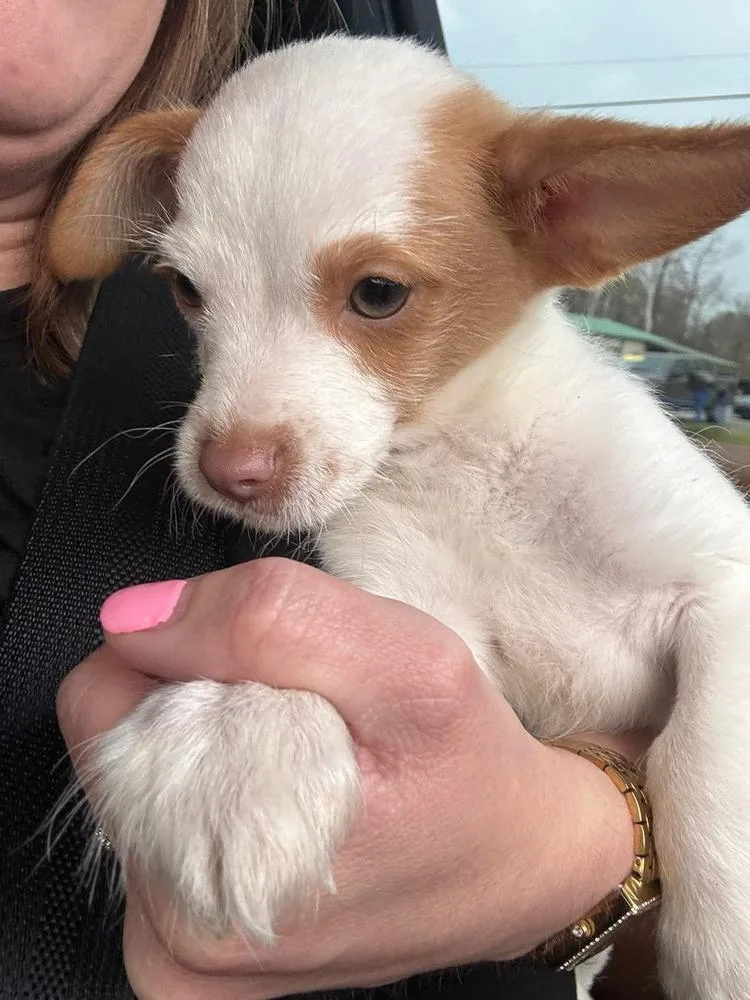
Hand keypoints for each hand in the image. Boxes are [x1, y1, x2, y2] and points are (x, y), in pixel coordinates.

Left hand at [57, 558, 637, 999]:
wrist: (512, 863)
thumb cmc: (469, 765)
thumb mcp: (409, 663)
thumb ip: (272, 620)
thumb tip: (136, 617)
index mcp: (207, 874)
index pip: (108, 695)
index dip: (196, 649)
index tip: (286, 675)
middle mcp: (170, 936)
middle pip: (112, 742)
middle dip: (199, 696)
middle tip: (302, 717)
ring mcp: (174, 955)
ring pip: (129, 780)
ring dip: (208, 742)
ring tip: (301, 757)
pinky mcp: (187, 958)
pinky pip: (151, 828)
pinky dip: (209, 789)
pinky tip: (282, 799)